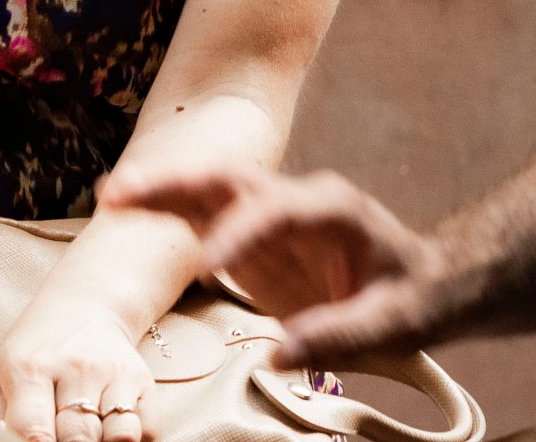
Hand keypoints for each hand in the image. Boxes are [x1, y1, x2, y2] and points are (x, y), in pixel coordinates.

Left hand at [0, 297, 152, 441]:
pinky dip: (132, 440)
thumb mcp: (1, 373)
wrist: (84, 307)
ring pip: (119, 436)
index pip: (33, 429)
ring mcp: (112, 373)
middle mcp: (74, 367)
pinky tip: (111, 433)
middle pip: (78, 438)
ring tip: (88, 438)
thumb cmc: (34, 350)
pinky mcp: (143, 381)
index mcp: (29, 367)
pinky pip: (146, 431)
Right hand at [99, 162, 463, 368]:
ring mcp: (268, 214)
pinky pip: (203, 217)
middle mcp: (293, 199)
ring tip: (110, 197)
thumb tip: (281, 355)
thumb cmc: (416, 299)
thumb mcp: (393, 324)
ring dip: (160, 191)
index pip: (277, 212)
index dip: (240, 235)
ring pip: (206, 191)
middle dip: (177, 183)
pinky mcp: (253, 237)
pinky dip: (165, 212)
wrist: (426, 283)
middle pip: (228, 180)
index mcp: (332, 208)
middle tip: (127, 192)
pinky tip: (126, 211)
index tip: (208, 266)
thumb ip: (340, 335)